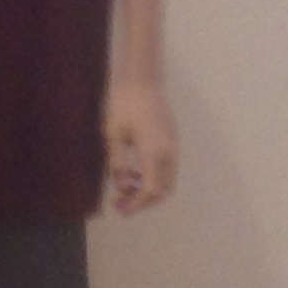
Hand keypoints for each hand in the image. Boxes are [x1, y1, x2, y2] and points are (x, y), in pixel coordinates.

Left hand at [103, 79, 176, 214]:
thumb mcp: (114, 134)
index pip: (150, 191)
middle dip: (143, 202)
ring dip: (149, 190)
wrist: (142, 79)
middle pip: (162, 191)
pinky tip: (135, 172)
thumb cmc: (124, 104)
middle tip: (120, 202)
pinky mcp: (173, 140)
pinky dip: (154, 178)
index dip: (136, 204)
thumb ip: (117, 163)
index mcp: (153, 152)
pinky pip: (167, 169)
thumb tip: (121, 188)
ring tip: (126, 188)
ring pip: (167, 181)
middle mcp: (169, 153)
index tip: (119, 208)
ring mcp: (173, 146)